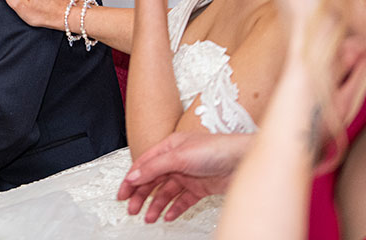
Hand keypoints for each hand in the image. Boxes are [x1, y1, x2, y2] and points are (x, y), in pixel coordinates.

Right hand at [117, 132, 252, 221]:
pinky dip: (174, 209)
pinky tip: (168, 215)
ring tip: (149, 217)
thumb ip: (154, 167)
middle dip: (141, 195)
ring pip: (166, 193)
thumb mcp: (178, 156)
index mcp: (168, 148)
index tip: (123, 194)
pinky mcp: (200, 188)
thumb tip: (133, 175)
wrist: (242, 160)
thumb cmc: (216, 149)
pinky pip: (182, 201)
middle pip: (153, 180)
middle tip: (133, 209)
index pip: (144, 165)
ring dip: (156, 205)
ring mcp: (188, 175)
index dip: (131, 179)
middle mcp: (177, 161)